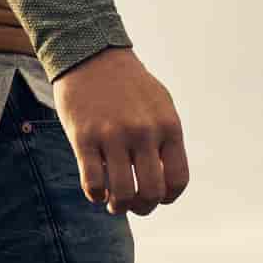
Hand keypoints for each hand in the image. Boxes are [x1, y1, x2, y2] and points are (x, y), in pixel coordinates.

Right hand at [51, 47, 189, 215]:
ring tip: (114, 203)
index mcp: (167, 126)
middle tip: (134, 205)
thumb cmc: (128, 85)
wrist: (91, 54)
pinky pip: (92, 183)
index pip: (177, 180)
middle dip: (143, 208)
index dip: (168, 197)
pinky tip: (96, 190)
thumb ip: (167, 139)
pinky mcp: (84, 137)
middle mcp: (143, 132)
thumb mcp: (161, 105)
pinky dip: (95, 195)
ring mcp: (112, 135)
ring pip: (121, 193)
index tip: (157, 197)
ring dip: (119, 207)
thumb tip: (168, 179)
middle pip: (151, 193)